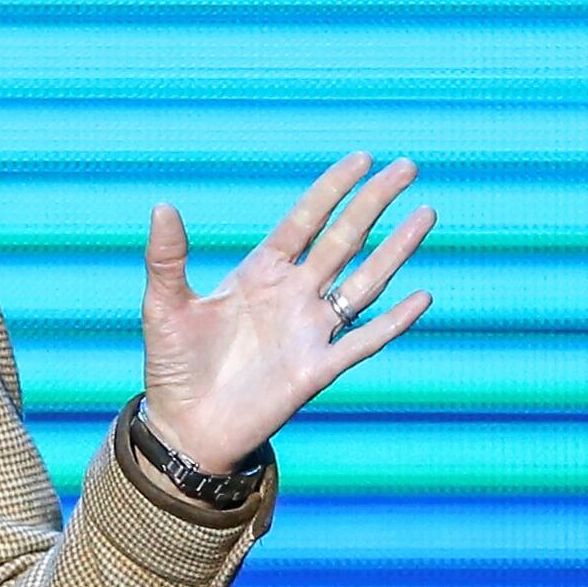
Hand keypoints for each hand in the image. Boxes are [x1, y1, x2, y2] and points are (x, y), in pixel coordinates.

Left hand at [140, 154, 434, 474]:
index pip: (304, 221)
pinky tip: (422, 296)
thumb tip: (162, 206)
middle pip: (344, 239)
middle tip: (406, 167)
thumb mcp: (164, 307)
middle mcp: (293, 296)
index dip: (331, 189)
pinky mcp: (318, 370)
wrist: (186, 428)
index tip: (361, 158)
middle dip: (374, 203)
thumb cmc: (173, 367)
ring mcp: (310, 331)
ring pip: (364, 282)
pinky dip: (393, 321)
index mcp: (260, 274)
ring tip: (426, 214)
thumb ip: (167, 257)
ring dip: (395, 250)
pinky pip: (364, 341)